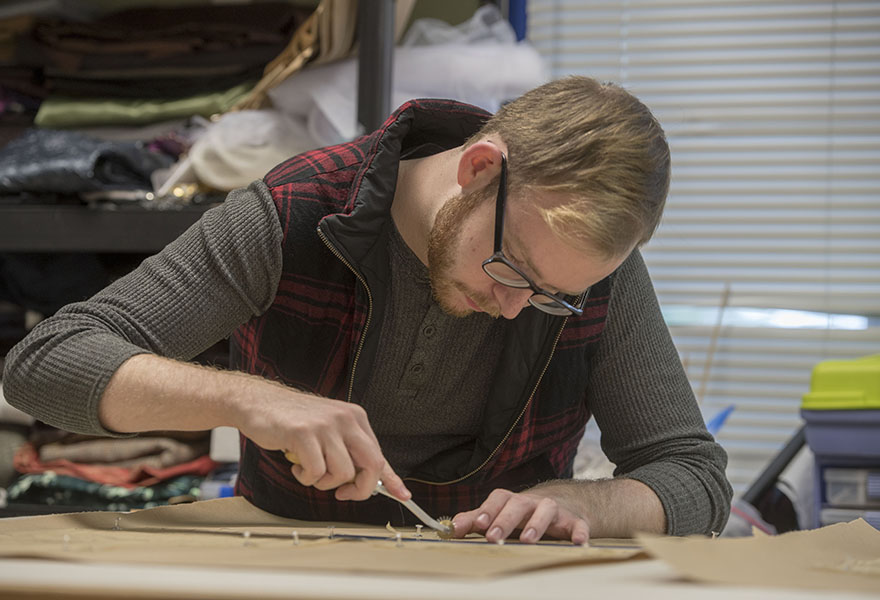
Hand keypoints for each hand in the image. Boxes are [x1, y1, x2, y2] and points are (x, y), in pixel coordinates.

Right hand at [231, 380, 409, 502]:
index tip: (404, 495)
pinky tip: (297, 465)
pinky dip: (306, 478)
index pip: (380, 454)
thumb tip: (370, 482)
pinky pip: (316, 472)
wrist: (260, 402)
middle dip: (360, 489)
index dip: (392, 479)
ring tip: (310, 470)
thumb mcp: (329, 432)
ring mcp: (326, 425)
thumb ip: (349, 453)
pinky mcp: (304, 433)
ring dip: (324, 482)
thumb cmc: (294, 421)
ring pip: (343, 473)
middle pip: (371, 464)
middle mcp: (346, 419)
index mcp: (356, 418)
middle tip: (342, 494)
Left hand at [450, 488, 589, 544]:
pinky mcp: (574, 521)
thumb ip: (476, 520)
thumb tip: (450, 528)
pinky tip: (577, 542)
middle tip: (493, 537)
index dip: (488, 510)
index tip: (478, 524)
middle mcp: (532, 502)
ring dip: (537, 523)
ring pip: (547, 509)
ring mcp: (554, 510)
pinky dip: (579, 531)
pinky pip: (578, 524)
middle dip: (505, 520)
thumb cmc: (525, 513)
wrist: (565, 503)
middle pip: (518, 504)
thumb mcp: (501, 514)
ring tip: (528, 540)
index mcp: (512, 501)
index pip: (498, 498)